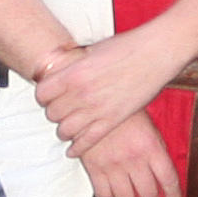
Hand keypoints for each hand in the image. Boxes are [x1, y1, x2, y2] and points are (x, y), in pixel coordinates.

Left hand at [34, 26, 178, 158]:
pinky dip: (77, 148)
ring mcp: (97, 109)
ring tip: (69, 126)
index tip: (49, 96)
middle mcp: (81, 93)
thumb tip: (57, 70)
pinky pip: (86, 142)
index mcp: (73, 73)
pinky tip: (74, 149)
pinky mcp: (113, 121)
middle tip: (62, 110)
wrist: (156, 52)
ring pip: (64, 131)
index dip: (44, 96)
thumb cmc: (126, 47)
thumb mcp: (91, 51)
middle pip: (51, 114)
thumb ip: (73, 65)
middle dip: (55, 112)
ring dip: (64, 130)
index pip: (41, 94)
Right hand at [75, 114, 181, 196]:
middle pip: (148, 194)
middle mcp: (134, 159)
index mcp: (151, 147)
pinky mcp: (94, 168)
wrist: (95, 104)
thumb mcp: (149, 128)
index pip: (168, 180)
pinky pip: (104, 196)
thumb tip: (164, 178)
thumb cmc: (125, 115)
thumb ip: (157, 152)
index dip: (173, 196)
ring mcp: (113, 165)